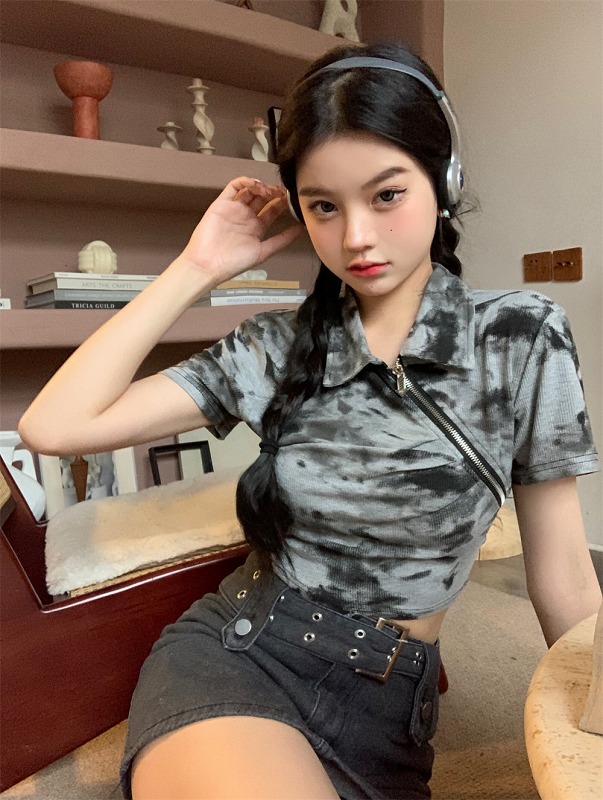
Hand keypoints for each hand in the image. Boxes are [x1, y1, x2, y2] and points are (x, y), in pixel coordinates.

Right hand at [177, 177, 303, 284]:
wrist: (209, 265)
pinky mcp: (221, 204)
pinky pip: (233, 187)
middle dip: (274, 192)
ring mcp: (234, 209)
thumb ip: (282, 240)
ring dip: (261, 187)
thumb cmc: (233, 263)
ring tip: (269, 191)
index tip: (292, 199)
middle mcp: (246, 217)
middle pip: (262, 198)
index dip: (282, 203)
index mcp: (256, 228)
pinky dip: (245, 182)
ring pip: (250, 190)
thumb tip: (301, 230)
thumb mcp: (263, 251)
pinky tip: (255, 185)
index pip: (272, 210)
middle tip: (282, 190)